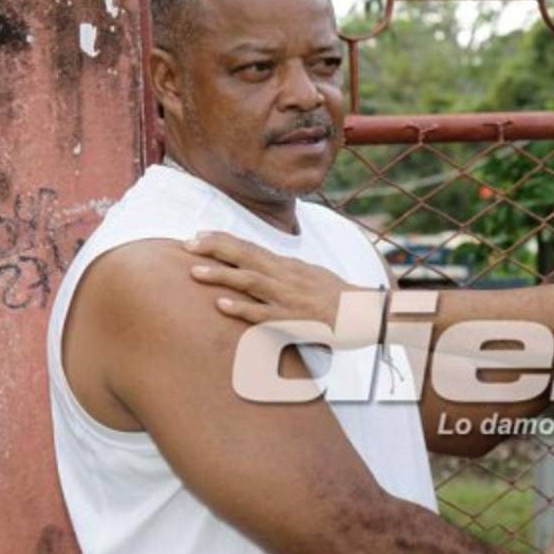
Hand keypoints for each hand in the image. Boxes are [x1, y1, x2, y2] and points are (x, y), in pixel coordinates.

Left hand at [184, 231, 356, 326]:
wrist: (365, 313)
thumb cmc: (337, 297)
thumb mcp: (309, 276)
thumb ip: (284, 272)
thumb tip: (262, 267)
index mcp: (287, 266)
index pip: (249, 246)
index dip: (223, 240)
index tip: (197, 234)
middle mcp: (285, 276)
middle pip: (245, 257)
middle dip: (215, 249)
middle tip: (187, 244)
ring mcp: (288, 297)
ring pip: (250, 282)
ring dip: (221, 276)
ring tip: (194, 272)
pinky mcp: (294, 319)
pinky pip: (263, 314)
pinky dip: (242, 309)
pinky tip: (222, 306)